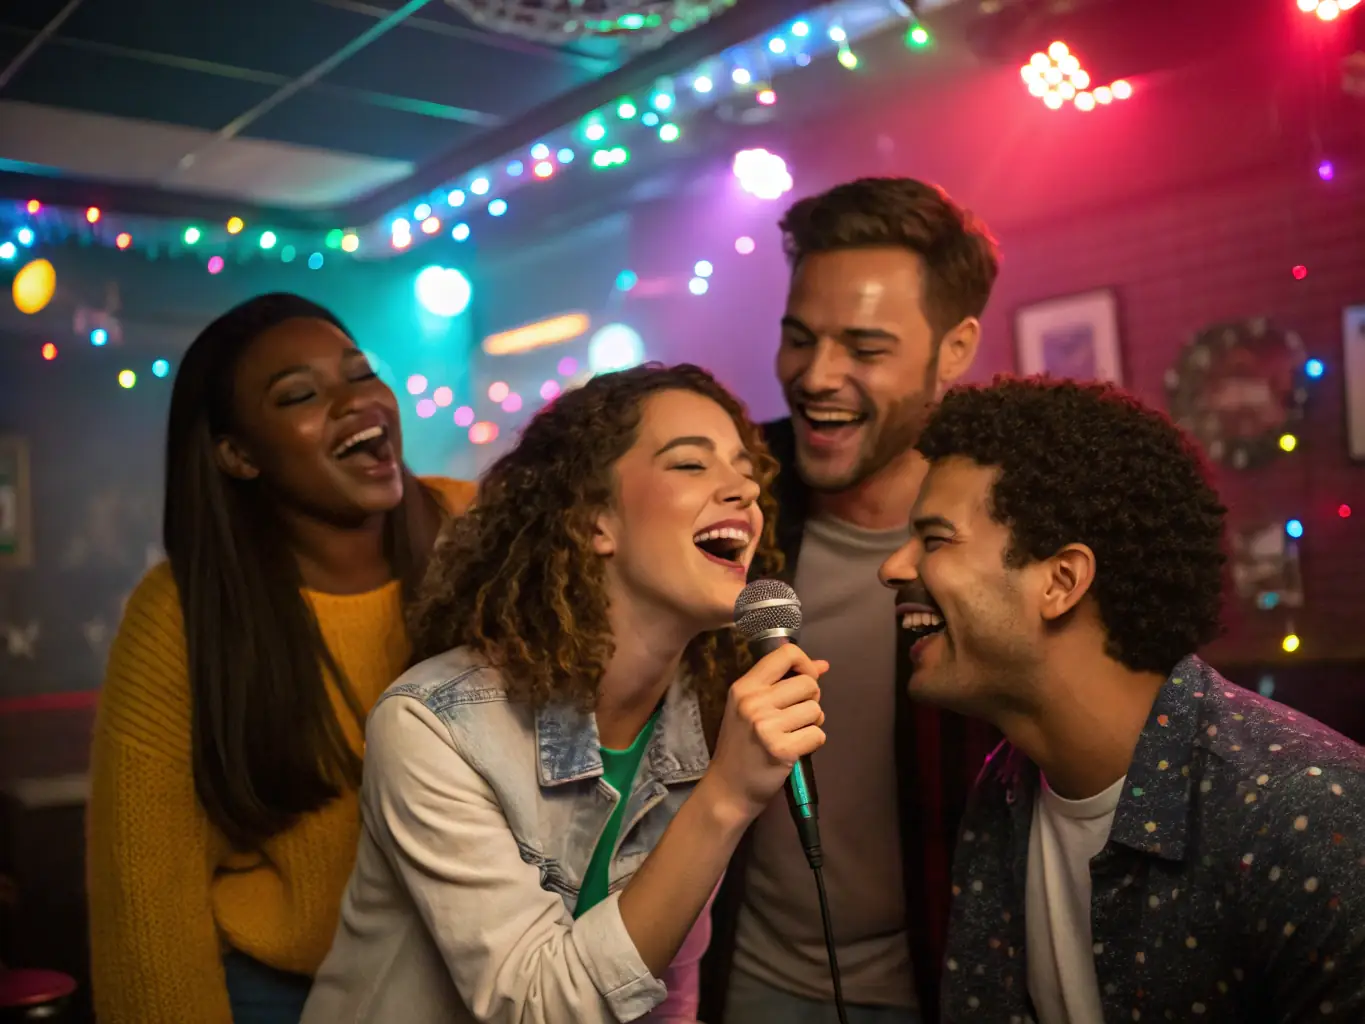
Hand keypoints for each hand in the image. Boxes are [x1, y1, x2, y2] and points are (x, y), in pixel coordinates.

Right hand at [702, 645, 827, 825]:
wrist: (728, 788)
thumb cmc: (742, 746)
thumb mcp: (752, 707)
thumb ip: (784, 682)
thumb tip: (822, 665)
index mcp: (744, 687)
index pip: (786, 654)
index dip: (805, 664)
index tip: (805, 679)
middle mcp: (753, 702)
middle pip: (809, 684)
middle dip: (810, 700)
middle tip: (795, 717)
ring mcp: (766, 726)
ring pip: (816, 710)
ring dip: (812, 723)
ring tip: (793, 734)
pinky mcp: (781, 749)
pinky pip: (818, 735)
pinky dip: (813, 743)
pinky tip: (796, 749)